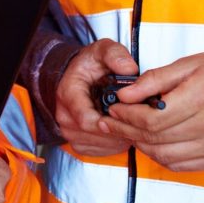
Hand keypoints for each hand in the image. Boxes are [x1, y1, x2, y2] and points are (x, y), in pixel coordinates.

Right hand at [56, 38, 138, 155]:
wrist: (77, 77)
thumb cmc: (89, 66)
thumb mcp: (102, 51)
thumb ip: (116, 55)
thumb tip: (130, 69)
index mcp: (68, 94)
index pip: (85, 119)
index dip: (109, 121)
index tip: (126, 114)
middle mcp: (65, 116)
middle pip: (96, 134)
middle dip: (120, 127)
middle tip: (137, 116)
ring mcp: (71, 133)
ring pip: (102, 145)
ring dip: (120, 135)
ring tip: (131, 120)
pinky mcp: (79, 144)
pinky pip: (102, 151)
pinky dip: (116, 142)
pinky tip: (122, 127)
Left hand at [98, 50, 203, 171]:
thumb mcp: (188, 64)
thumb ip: (154, 79)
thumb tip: (125, 93)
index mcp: (201, 98)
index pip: (152, 118)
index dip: (127, 116)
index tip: (114, 108)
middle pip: (155, 138)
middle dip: (126, 130)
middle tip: (110, 122)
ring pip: (164, 155)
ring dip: (140, 144)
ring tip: (126, 131)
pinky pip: (179, 165)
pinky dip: (159, 155)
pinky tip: (149, 142)